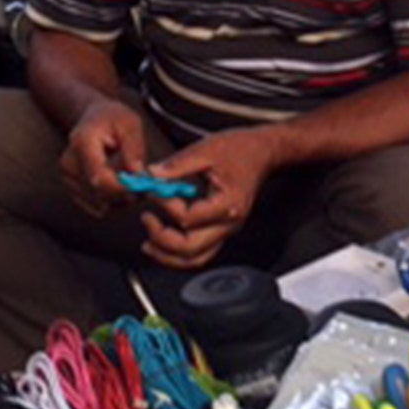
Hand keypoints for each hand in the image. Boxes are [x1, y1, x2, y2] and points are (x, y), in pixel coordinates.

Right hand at [60, 98, 148, 215]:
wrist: (94, 118)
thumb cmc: (114, 118)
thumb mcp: (130, 123)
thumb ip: (134, 148)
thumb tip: (137, 174)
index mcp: (82, 141)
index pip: (98, 176)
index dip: (121, 187)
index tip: (141, 187)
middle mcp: (69, 161)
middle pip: (98, 193)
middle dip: (125, 194)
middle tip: (146, 188)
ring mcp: (68, 177)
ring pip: (98, 203)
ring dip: (121, 200)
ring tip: (136, 184)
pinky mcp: (73, 188)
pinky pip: (96, 206)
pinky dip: (113, 203)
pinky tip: (124, 189)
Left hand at [136, 127, 281, 268]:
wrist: (261, 153)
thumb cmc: (239, 149)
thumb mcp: (206, 149)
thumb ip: (177, 165)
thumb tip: (151, 175)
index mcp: (227, 204)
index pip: (188, 218)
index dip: (165, 205)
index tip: (153, 188)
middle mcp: (229, 224)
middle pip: (190, 249)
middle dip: (161, 238)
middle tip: (146, 219)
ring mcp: (226, 230)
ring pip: (195, 259)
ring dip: (167, 256)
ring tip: (148, 243)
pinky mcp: (221, 230)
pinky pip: (199, 253)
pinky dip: (179, 254)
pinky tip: (163, 244)